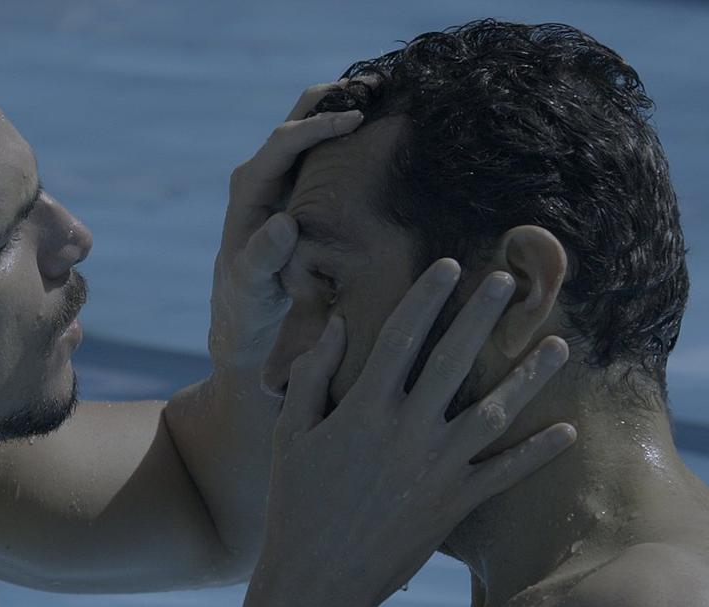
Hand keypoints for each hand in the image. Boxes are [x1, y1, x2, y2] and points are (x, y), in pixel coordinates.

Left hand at [208, 80, 361, 380]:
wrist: (245, 315)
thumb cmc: (247, 305)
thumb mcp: (251, 289)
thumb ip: (261, 258)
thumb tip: (283, 222)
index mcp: (247, 190)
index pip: (283, 141)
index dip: (320, 124)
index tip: (358, 118)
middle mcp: (260, 175)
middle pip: (296, 119)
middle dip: (334, 97)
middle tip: (381, 83)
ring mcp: (279, 179)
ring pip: (311, 126)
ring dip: (345, 106)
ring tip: (389, 92)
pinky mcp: (297, 188)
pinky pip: (323, 149)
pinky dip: (349, 131)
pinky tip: (382, 126)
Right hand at [244, 258, 576, 606]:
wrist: (318, 576)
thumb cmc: (296, 501)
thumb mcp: (291, 432)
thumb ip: (312, 375)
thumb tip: (335, 326)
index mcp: (363, 408)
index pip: (400, 337)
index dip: (426, 297)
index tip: (447, 266)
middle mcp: (406, 430)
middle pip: (453, 360)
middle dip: (481, 315)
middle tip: (508, 280)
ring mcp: (436, 468)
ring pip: (493, 412)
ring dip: (529, 376)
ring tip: (558, 345)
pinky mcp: (454, 504)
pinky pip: (505, 473)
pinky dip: (538, 452)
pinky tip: (567, 431)